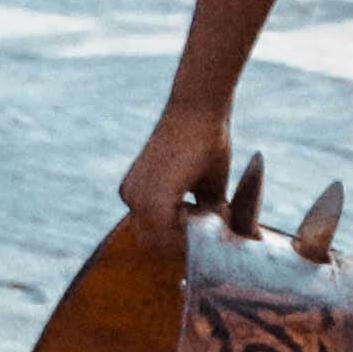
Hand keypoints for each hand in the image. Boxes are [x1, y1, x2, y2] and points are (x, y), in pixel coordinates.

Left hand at [119, 98, 230, 251]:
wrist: (199, 109)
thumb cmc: (205, 140)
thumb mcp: (205, 185)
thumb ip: (205, 212)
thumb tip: (222, 235)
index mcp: (136, 192)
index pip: (154, 233)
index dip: (183, 239)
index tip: (209, 231)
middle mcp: (130, 195)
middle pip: (155, 242)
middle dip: (185, 242)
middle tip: (213, 227)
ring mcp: (137, 197)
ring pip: (162, 241)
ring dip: (191, 236)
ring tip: (216, 215)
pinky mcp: (152, 196)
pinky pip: (171, 232)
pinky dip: (192, 230)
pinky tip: (212, 212)